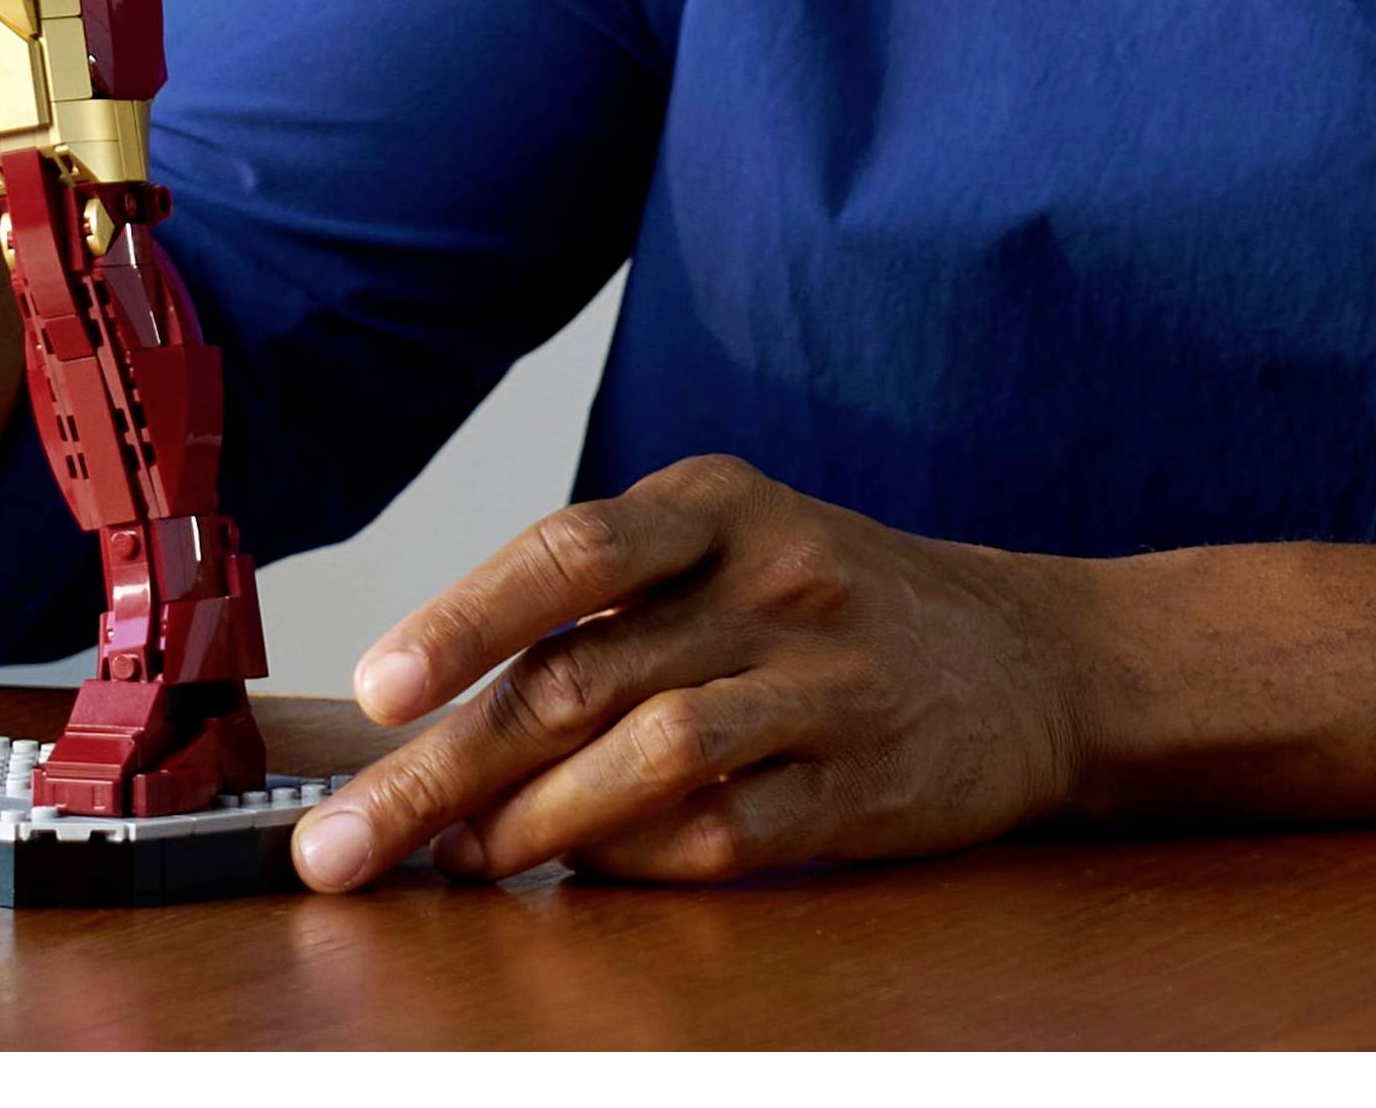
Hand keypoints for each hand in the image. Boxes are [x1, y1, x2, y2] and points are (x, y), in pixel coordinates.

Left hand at [288, 454, 1084, 889]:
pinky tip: (581, 873)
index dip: (463, 618)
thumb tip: (435, 715)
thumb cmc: (827, 603)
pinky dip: (634, 861)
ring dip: (530, 823)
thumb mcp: (724, 552)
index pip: (568, 549)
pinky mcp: (862, 783)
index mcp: (714, 503)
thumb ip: (602, 611)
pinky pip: (724, 832)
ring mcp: (822, 682)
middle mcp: (769, 578)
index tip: (377, 688)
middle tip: (348, 840)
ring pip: (647, 754)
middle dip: (445, 765)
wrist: (1027, 657)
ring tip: (459, 860)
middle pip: (580, 674)